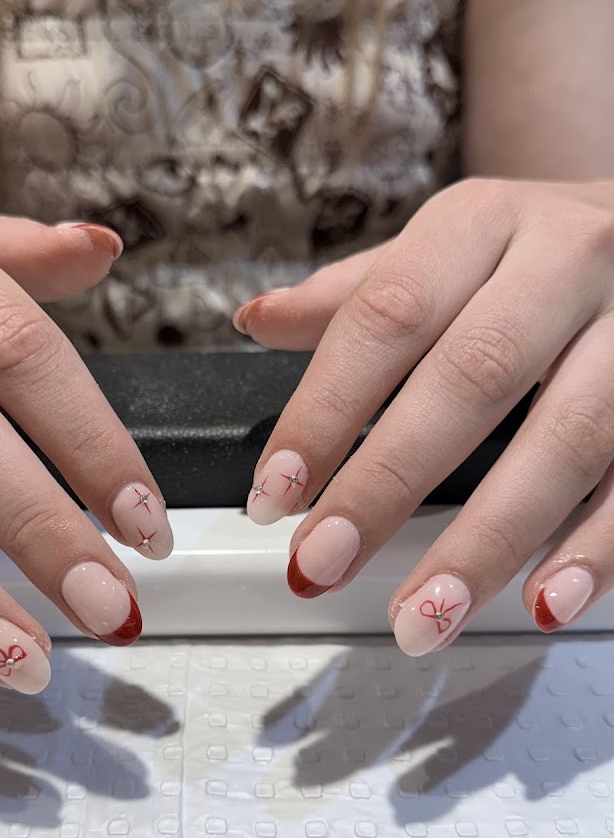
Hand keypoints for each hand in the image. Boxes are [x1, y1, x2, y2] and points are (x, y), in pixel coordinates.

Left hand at [235, 178, 613, 653]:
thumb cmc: (534, 250)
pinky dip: (597, 547)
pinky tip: (546, 599)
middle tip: (323, 563)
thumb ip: (357, 294)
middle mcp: (566, 260)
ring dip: (490, 539)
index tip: (273, 494)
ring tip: (424, 614)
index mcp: (484, 223)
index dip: (323, 411)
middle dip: (388, 483)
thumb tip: (258, 321)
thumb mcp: (448, 246)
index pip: (386, 317)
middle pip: (471, 378)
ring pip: (567, 437)